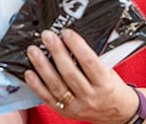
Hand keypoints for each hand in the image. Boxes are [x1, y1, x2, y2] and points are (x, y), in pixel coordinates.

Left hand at [23, 29, 138, 123]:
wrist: (116, 113)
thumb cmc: (112, 88)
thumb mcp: (109, 71)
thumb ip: (94, 58)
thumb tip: (73, 39)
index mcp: (104, 84)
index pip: (89, 62)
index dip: (77, 46)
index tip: (67, 33)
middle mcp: (90, 96)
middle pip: (69, 72)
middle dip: (56, 52)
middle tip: (47, 36)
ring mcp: (76, 106)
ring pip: (56, 85)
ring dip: (42, 66)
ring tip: (33, 50)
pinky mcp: (65, 112)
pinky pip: (48, 98)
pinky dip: (37, 85)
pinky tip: (29, 72)